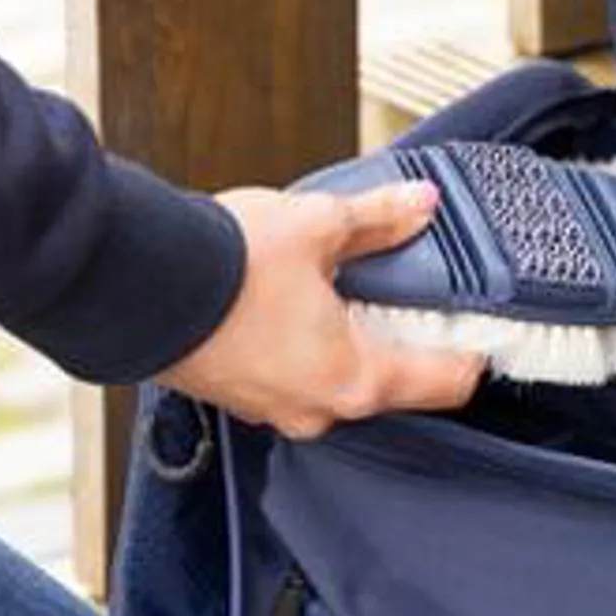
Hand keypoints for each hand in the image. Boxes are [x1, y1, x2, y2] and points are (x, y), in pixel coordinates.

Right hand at [161, 180, 483, 438]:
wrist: (132, 284)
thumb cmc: (220, 266)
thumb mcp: (317, 226)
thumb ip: (379, 220)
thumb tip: (421, 204)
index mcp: (355, 379)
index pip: (446, 384)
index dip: (473, 353)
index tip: (484, 328)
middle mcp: (321, 409)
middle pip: (395, 385)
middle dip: (407, 339)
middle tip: (414, 292)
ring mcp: (277, 410)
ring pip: (341, 382)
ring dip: (353, 342)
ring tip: (349, 289)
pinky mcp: (242, 398)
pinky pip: (295, 379)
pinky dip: (308, 349)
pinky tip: (299, 305)